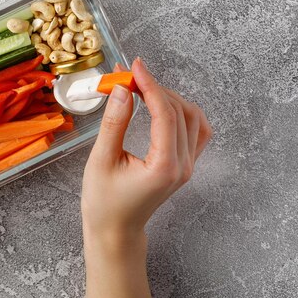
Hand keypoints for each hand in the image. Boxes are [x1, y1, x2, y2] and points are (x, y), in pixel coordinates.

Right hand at [82, 58, 211, 242]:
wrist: (116, 231)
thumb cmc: (104, 203)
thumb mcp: (101, 160)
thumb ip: (114, 123)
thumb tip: (124, 90)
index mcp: (164, 166)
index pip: (166, 113)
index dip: (150, 85)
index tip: (134, 67)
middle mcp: (183, 166)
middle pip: (180, 111)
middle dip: (155, 88)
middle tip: (129, 76)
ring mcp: (188, 166)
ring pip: (192, 118)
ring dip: (169, 98)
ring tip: (142, 89)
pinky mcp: (185, 166)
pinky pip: (195, 130)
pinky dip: (181, 111)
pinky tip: (163, 105)